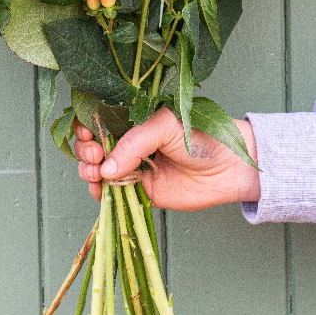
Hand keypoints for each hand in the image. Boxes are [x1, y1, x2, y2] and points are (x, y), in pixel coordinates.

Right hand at [73, 107, 260, 211]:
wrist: (229, 168)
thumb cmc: (201, 137)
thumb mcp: (165, 126)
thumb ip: (134, 144)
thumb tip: (106, 169)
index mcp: (134, 120)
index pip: (100, 120)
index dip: (87, 126)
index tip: (86, 132)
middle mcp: (130, 144)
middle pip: (93, 146)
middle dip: (86, 150)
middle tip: (94, 154)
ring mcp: (133, 168)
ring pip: (97, 170)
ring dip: (88, 171)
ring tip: (96, 172)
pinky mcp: (141, 192)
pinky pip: (111, 194)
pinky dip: (99, 192)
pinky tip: (99, 188)